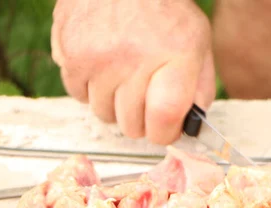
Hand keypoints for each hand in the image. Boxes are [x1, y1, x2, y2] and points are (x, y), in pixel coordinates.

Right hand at [51, 0, 214, 143]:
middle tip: (144, 98)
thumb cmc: (164, 10)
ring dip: (114, 103)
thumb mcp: (197, 42)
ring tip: (123, 75)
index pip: (164, 119)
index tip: (166, 130)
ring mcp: (99, 58)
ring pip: (104, 114)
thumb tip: (190, 127)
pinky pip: (78, 95)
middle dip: (141, 120)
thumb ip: (199, 87)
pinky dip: (90, 88)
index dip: (165, 133)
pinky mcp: (71, 54)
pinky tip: (103, 65)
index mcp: (175, 56)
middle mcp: (135, 59)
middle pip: (132, 125)